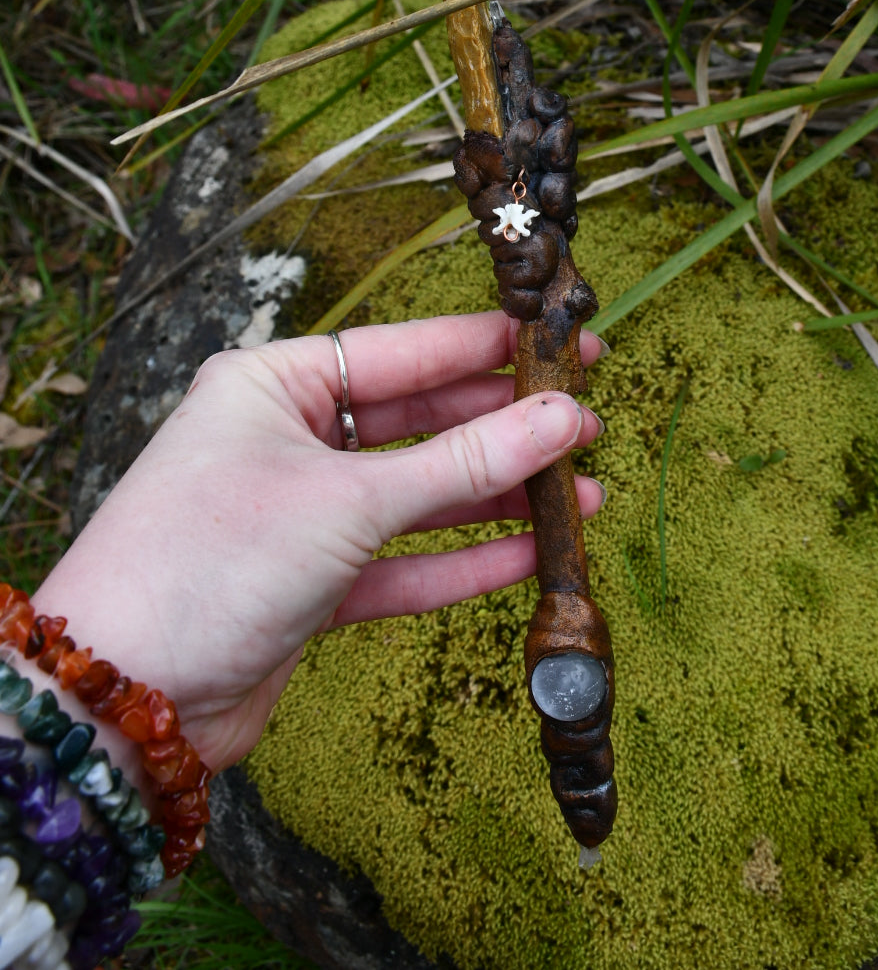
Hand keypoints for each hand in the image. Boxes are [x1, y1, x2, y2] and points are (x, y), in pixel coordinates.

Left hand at [34, 312, 604, 771]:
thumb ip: (463, 463)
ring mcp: (299, 515)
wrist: (124, 698)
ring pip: (418, 496)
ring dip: (495, 498)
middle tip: (587, 424)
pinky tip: (529, 554)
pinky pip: (402, 562)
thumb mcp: (348, 501)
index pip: (403, 352)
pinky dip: (461, 561)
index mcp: (274, 385)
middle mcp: (287, 439)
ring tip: (581, 495)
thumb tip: (562, 419)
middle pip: (418, 422)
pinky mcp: (310, 586)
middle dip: (502, 428)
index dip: (488, 349)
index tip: (563, 344)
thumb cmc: (210, 561)